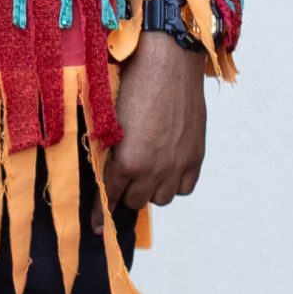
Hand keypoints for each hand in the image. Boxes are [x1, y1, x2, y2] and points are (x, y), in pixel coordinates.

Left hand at [105, 33, 206, 216]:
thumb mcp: (109, 119)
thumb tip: (103, 168)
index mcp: (126, 160)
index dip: (101, 214)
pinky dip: (175, 184)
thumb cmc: (131, 84)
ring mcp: (177, 165)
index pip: (110, 196)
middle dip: (126, 193)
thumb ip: (108, 148)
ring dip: (150, 189)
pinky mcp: (195, 158)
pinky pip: (185, 188)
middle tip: (123, 178)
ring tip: (145, 171)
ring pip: (161, 198)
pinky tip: (168, 170)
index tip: (97, 228)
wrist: (169, 64)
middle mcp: (152, 169)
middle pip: (135, 201)